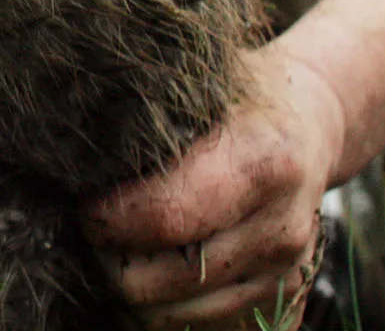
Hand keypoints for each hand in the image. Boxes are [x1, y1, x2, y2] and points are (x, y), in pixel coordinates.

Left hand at [86, 42, 346, 330]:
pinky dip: (165, 307)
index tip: (84, 203)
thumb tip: (70, 137)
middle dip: (112, 259)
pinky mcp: (284, 302)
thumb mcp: (203, 79)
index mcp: (263, 162)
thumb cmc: (241, 97)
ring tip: (119, 246)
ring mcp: (286, 272)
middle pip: (164, 279)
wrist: (313, 124)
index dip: (110, 218)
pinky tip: (153, 266)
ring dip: (134, 290)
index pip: (166, 216)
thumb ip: (148, 112)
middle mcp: (282, 227)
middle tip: (93, 228)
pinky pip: (201, 328)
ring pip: (177, 317)